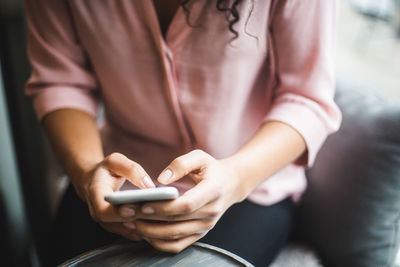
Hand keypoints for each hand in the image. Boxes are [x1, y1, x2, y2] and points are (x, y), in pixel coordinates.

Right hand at [73, 152, 155, 240]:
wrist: (94, 181)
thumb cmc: (106, 170)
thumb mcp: (115, 161)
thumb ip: (132, 170)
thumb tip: (149, 186)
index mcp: (96, 195)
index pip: (104, 211)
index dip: (118, 213)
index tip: (133, 209)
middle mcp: (98, 213)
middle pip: (117, 223)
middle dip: (136, 219)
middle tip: (154, 215)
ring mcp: (107, 222)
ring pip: (125, 230)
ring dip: (143, 227)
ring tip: (160, 221)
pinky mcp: (116, 226)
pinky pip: (131, 231)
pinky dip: (144, 228)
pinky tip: (159, 224)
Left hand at [128, 149, 245, 252]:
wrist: (232, 184)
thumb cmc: (212, 168)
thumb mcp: (200, 157)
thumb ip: (180, 164)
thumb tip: (160, 180)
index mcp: (212, 192)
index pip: (187, 205)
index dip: (164, 207)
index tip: (142, 204)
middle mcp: (211, 212)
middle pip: (176, 222)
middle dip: (149, 219)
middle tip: (126, 213)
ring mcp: (206, 226)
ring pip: (175, 236)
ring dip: (150, 233)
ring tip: (130, 223)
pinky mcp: (200, 234)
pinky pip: (178, 245)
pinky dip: (159, 243)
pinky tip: (144, 234)